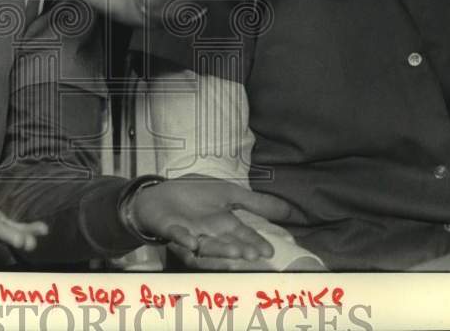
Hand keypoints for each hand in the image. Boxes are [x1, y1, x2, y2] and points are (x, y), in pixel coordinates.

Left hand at [131, 176, 293, 260]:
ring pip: (206, 246)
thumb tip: (288, 210)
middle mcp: (210, 233)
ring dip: (218, 250)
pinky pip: (177, 236)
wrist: (161, 193)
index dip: (256, 243)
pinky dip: (183, 239)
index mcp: (224, 224)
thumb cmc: (196, 195)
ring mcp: (190, 233)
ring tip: (232, 252)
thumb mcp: (229, 193)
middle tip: (252, 255)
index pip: (244, 234)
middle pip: (227, 243)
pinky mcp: (170, 229)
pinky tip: (191, 241)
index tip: (269, 251)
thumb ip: (256, 202)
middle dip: (239, 249)